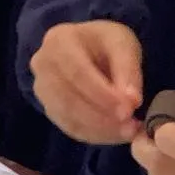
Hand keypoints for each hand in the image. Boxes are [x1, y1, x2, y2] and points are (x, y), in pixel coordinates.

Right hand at [29, 21, 142, 143]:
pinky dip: (95, 135)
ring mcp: (41, 89)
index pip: (77, 72)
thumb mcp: (123, 44)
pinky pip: (70, 128)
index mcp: (59, 40)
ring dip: (100, 129)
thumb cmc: (105, 42)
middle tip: (131, 126)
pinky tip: (117, 133)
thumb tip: (132, 102)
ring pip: (68, 117)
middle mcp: (42, 64)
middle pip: (68, 98)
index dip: (102, 94)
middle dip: (102, 116)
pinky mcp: (49, 108)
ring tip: (129, 131)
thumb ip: (129, 70)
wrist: (88, 48)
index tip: (129, 109)